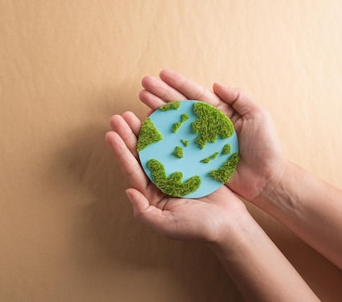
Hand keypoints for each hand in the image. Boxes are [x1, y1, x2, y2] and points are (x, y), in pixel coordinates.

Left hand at [106, 112, 250, 242]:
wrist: (231, 225)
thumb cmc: (199, 229)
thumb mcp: (167, 225)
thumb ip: (144, 212)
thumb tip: (128, 190)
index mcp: (151, 193)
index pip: (132, 170)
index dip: (121, 152)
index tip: (110, 134)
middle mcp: (160, 179)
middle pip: (141, 154)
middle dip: (129, 135)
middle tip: (119, 117)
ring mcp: (175, 169)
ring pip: (156, 146)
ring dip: (145, 129)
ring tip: (133, 112)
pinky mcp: (191, 162)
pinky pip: (177, 143)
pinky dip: (169, 129)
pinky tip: (161, 116)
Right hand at [138, 69, 286, 201]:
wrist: (267, 179)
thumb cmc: (266, 147)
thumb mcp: (258, 116)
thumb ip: (239, 98)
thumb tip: (215, 84)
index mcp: (219, 112)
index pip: (195, 93)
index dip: (178, 83)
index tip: (162, 74)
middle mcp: (205, 125)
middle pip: (179, 105)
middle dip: (161, 93)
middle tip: (144, 84)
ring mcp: (198, 142)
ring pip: (174, 122)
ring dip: (157, 110)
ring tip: (141, 99)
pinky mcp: (195, 159)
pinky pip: (174, 146)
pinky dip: (161, 136)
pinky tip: (148, 127)